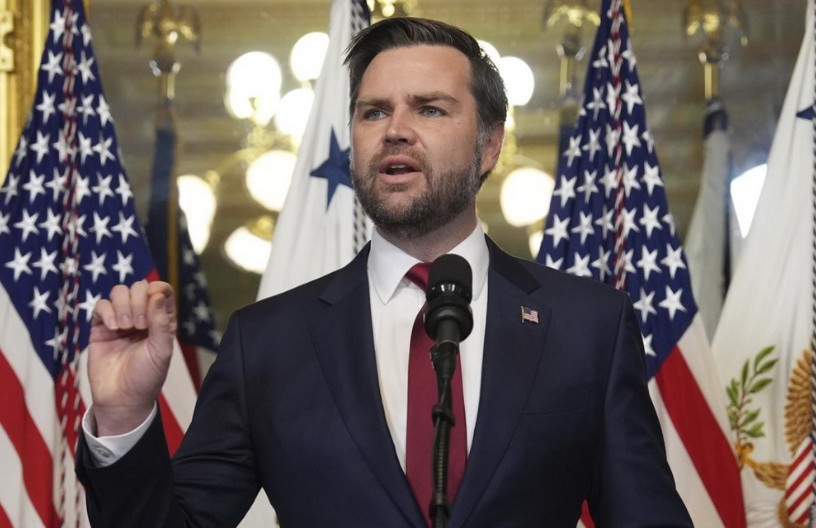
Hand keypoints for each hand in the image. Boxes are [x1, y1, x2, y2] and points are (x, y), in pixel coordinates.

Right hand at [88, 280, 175, 435]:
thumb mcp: (161, 351)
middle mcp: (142, 317)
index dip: (157, 289)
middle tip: (138, 325)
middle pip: (139, 288)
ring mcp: (121, 320)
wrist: (121, 398)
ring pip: (119, 292)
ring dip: (123, 305)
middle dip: (138, 301)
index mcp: (161, 320)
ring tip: (125, 327)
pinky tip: (113, 327)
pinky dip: (107, 311)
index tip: (153, 301)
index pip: (161, 291)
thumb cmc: (146, 377)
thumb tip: (157, 295)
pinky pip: (101, 306)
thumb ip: (161, 323)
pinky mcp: (101, 327)